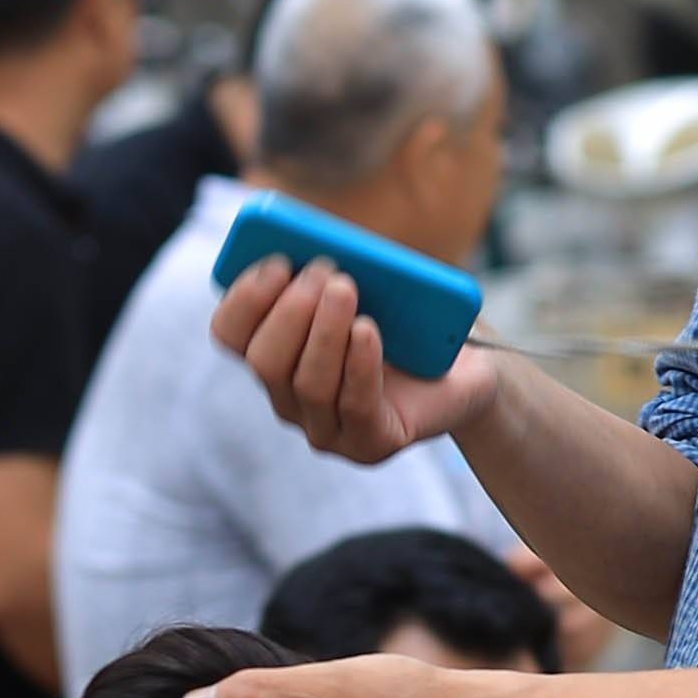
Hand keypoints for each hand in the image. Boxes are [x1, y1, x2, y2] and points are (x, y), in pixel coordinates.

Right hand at [207, 252, 513, 466]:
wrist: (468, 367)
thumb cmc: (407, 321)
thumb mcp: (369, 287)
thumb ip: (332, 272)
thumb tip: (313, 252)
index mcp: (275, 356)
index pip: (230, 335)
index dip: (245, 299)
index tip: (277, 262)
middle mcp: (290, 399)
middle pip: (264, 361)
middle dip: (290, 312)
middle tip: (324, 271)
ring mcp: (326, 429)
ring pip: (306, 384)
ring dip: (324, 331)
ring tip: (347, 288)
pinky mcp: (369, 445)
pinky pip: (354, 405)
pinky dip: (358, 363)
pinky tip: (368, 331)